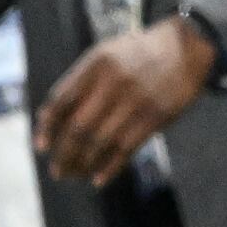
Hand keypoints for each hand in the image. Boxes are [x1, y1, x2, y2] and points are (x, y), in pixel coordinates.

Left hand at [36, 17, 215, 185]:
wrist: (185, 48)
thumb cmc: (137, 55)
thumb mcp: (105, 55)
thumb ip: (78, 82)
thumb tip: (46, 118)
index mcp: (96, 64)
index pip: (62, 100)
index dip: (48, 127)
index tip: (41, 147)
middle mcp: (114, 82)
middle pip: (79, 127)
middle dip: (64, 153)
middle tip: (57, 170)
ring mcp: (136, 100)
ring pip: (101, 142)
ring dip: (83, 164)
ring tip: (74, 174)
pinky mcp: (156, 117)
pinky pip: (126, 149)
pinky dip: (109, 167)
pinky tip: (98, 178)